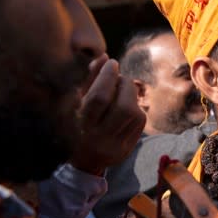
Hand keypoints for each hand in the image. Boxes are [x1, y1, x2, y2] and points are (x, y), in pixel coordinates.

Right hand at [71, 55, 145, 174]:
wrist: (84, 160)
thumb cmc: (77, 123)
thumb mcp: (76, 101)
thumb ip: (90, 80)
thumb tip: (105, 57)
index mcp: (81, 125)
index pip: (99, 98)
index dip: (107, 77)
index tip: (112, 63)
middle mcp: (99, 138)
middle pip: (123, 107)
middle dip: (125, 85)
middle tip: (120, 77)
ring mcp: (115, 146)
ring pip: (135, 114)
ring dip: (132, 96)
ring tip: (123, 91)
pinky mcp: (128, 149)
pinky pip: (140, 122)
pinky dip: (136, 108)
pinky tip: (126, 106)